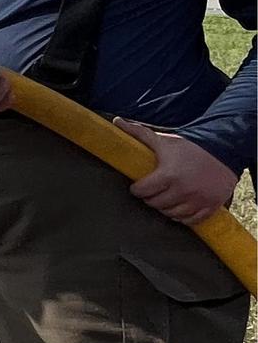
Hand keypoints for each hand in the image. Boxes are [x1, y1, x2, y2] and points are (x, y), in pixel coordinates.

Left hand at [113, 118, 238, 224]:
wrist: (225, 151)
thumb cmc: (190, 148)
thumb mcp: (164, 141)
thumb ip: (139, 133)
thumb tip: (117, 122)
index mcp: (169, 175)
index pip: (142, 191)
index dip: (137, 188)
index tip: (139, 185)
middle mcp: (183, 190)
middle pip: (155, 204)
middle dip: (151, 197)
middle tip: (154, 190)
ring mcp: (198, 200)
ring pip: (170, 214)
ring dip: (165, 207)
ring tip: (166, 197)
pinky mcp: (210, 207)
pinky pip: (189, 220)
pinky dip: (182, 216)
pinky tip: (180, 205)